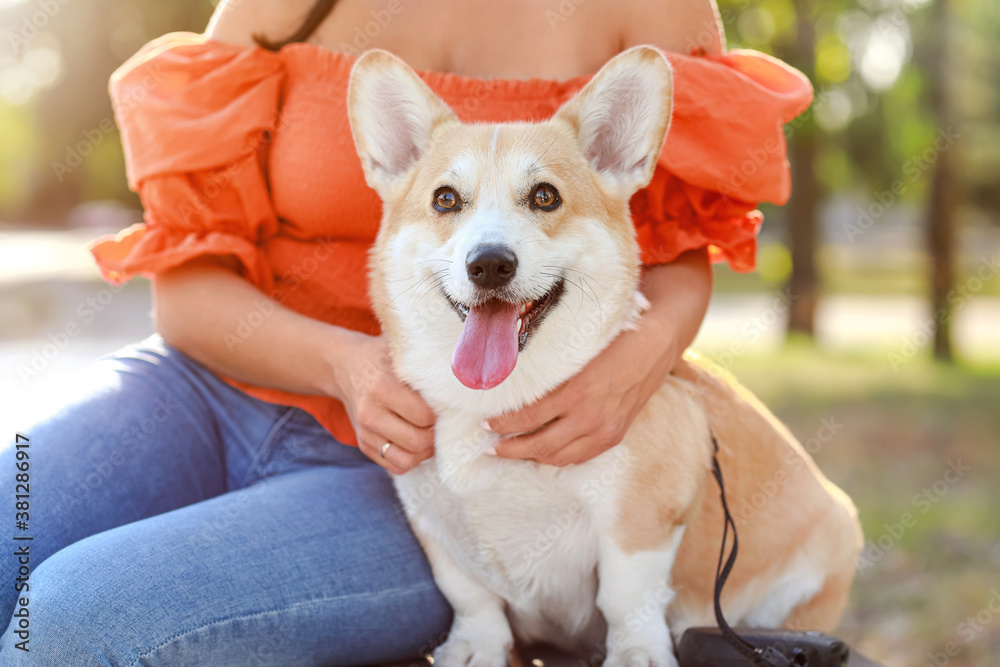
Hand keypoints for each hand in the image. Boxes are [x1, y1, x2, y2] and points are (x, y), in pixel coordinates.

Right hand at [332, 332, 435, 474]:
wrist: (345, 366)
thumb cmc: (382, 357)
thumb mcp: (402, 350)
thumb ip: (428, 364)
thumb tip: (467, 374)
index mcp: (382, 387)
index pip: (423, 415)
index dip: (441, 415)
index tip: (447, 407)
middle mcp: (370, 413)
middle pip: (417, 441)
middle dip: (436, 436)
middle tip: (444, 424)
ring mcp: (365, 432)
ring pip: (406, 460)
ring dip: (426, 452)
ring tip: (433, 436)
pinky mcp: (363, 444)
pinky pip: (395, 465)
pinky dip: (411, 459)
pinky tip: (418, 443)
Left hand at [488, 319, 677, 466]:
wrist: (655, 345)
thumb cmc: (612, 340)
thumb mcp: (577, 351)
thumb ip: (550, 371)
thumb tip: (514, 380)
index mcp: (577, 391)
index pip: (529, 416)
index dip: (504, 423)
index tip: (486, 422)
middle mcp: (590, 416)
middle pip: (539, 444)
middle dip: (510, 448)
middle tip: (490, 447)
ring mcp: (604, 430)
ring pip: (558, 456)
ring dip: (531, 457)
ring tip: (512, 452)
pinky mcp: (614, 436)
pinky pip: (579, 457)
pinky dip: (557, 459)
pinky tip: (543, 454)